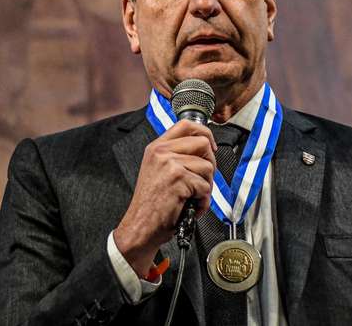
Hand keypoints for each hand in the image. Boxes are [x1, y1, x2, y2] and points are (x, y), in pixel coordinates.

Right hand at [113, 120, 216, 276]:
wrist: (141, 226)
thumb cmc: (151, 204)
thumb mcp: (156, 171)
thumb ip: (174, 156)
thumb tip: (203, 151)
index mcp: (156, 147)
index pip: (186, 125)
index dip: (204, 132)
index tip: (210, 146)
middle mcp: (161, 152)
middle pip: (203, 143)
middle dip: (211, 163)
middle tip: (203, 180)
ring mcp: (170, 164)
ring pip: (207, 166)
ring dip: (206, 186)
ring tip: (193, 197)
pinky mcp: (178, 179)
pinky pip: (205, 186)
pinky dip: (203, 201)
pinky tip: (191, 206)